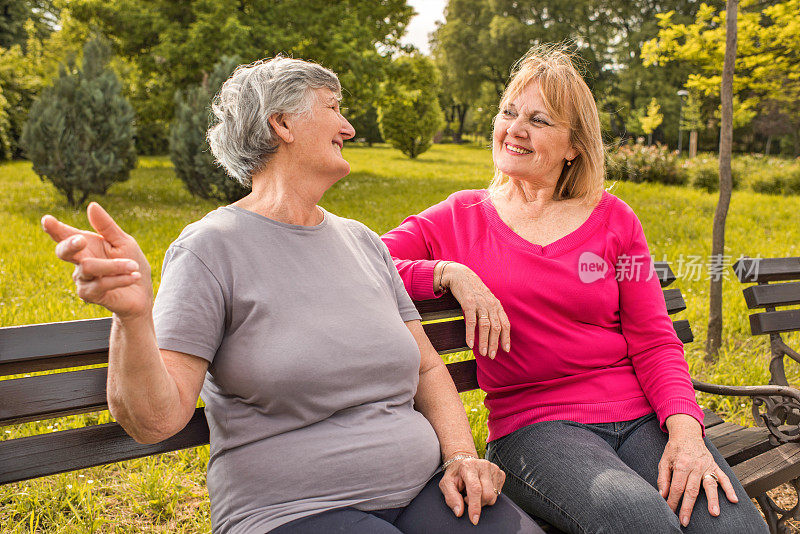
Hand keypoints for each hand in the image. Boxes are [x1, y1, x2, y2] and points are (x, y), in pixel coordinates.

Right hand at [41, 202, 152, 318]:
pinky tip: (134, 276)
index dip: (54, 228)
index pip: (65, 235)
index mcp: (86, 245)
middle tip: (81, 239)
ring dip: (115, 266)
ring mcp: (82, 279)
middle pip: (63, 252)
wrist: (142, 293)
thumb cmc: (132, 264)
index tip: (47, 220)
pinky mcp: (89, 295)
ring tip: (134, 266)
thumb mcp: (124, 242)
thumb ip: (107, 226)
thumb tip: (92, 205)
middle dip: (70, 244)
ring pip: (89, 267)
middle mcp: (79, 261)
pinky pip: (101, 283)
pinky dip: (120, 278)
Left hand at [439, 456, 505, 524]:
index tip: (474, 519)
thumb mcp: (446, 484)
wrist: (463, 462)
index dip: (475, 506)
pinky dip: (488, 496)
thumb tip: (459, 512)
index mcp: (469, 466)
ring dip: (482, 500)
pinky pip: (498, 494)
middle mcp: (483, 465)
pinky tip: (482, 489)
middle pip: (487, 495)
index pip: (475, 489)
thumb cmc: (455, 474)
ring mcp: (494, 469)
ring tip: (473, 492)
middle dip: (477, 503)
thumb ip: (451, 497)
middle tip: (467, 497)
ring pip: (493, 497)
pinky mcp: (501, 474)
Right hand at [440, 262, 510, 358]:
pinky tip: (470, 344)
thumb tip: (493, 328)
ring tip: (483, 354)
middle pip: (496, 328)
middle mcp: (491, 305)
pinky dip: (471, 334)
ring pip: (485, 326)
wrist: (460, 275)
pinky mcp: (468, 303)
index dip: (506, 338)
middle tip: (492, 356)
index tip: (506, 350)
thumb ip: (490, 312)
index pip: (505, 324)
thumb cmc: (473, 290)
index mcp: (496, 305)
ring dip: (485, 342)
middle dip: (495, 343)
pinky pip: (471, 321)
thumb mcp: (485, 300)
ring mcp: (480, 304)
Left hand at [659, 414, 737, 526]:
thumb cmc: (674, 449)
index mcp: (681, 465)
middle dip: (688, 507)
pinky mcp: (715, 465)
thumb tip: (662, 494)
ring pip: (710, 485)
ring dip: (712, 500)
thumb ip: (663, 478)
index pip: (677, 488)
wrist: (687, 433)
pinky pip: (724, 478)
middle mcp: (695, 466)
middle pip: (692, 490)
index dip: (673, 501)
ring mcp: (707, 466)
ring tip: (714, 513)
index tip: (671, 512)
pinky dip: (729, 488)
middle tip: (685, 521)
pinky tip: (734, 499)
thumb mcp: (664, 461)